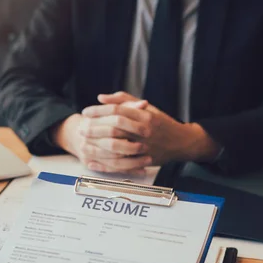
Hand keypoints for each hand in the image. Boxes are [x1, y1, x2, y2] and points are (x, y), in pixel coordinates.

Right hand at [50, 103, 152, 174]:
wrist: (78, 133)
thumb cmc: (101, 120)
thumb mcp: (113, 110)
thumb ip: (128, 106)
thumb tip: (144, 104)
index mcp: (92, 120)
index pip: (114, 123)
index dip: (131, 127)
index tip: (146, 130)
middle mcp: (87, 136)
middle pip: (112, 144)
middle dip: (131, 148)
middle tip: (146, 147)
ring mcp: (87, 151)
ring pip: (113, 160)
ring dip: (132, 162)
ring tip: (148, 160)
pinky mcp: (90, 163)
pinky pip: (112, 170)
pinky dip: (127, 171)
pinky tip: (141, 170)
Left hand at [82, 92, 220, 167]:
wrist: (182, 142)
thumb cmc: (161, 122)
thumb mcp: (146, 107)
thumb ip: (124, 100)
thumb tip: (101, 97)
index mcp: (145, 115)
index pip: (117, 111)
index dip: (99, 111)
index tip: (85, 112)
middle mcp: (145, 131)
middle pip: (115, 128)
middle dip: (95, 128)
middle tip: (81, 127)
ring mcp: (145, 147)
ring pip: (117, 147)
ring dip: (98, 146)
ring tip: (83, 144)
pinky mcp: (144, 161)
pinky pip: (121, 164)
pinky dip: (105, 164)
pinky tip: (92, 162)